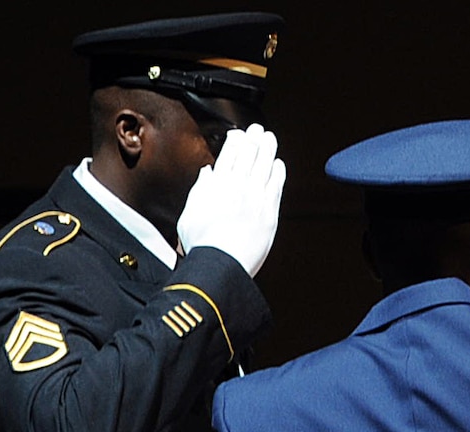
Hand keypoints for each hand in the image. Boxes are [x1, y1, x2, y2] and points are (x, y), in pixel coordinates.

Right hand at [177, 125, 285, 277]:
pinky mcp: (270, 212)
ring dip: (267, 149)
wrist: (221, 263)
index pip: (229, 155)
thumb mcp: (190, 213)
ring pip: (264, 165)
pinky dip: (278, 172)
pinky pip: (276, 186)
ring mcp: (255, 198)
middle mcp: (237, 187)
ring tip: (269, 138)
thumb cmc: (202, 244)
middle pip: (248, 155)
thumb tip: (208, 174)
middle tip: (258, 130)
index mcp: (216, 185)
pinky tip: (278, 164)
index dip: (236, 141)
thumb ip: (201, 190)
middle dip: (253, 139)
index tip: (239, 134)